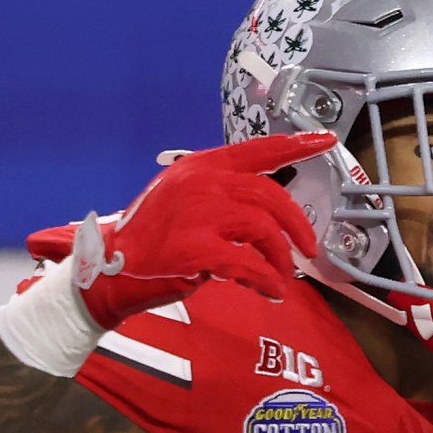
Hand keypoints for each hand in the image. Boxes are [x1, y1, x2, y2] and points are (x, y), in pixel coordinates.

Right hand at [33, 133, 332, 327]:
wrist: (106, 268)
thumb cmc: (152, 239)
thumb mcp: (184, 198)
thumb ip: (223, 193)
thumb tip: (269, 206)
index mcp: (201, 167)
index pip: (257, 149)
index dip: (296, 146)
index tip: (326, 141)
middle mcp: (200, 183)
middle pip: (271, 195)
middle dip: (298, 225)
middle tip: (308, 248)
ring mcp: (197, 214)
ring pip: (265, 230)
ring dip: (281, 259)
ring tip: (282, 276)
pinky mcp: (195, 249)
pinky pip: (250, 265)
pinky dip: (266, 281)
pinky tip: (269, 290)